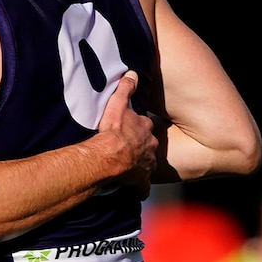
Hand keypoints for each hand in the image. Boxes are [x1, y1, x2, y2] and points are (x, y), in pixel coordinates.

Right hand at [97, 71, 157, 199]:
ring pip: (147, 163)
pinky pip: (143, 186)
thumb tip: (133, 72)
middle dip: (141, 145)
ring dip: (140, 164)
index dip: (138, 126)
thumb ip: (126, 88)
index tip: (131, 128)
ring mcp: (147, 164)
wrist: (110, 156)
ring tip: (129, 165)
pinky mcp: (141, 180)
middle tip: (129, 146)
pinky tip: (135, 189)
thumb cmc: (113, 130)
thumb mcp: (118, 104)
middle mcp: (150, 146)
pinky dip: (140, 187)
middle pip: (148, 143)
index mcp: (145, 128)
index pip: (144, 125)